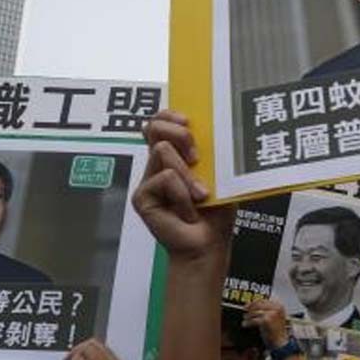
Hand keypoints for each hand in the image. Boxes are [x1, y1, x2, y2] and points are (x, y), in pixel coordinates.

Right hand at [133, 110, 235, 260]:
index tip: (188, 123)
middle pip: (154, 127)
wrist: (208, 244)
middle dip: (179, 135)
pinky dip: (183, 194)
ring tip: (199, 197)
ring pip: (163, 151)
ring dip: (188, 175)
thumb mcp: (218, 173)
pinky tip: (187, 212)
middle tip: (197, 158)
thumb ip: (208, 150)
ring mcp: (148, 180)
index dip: (169, 116)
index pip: (160, 122)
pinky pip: (165, 178)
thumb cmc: (215, 212)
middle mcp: (157, 165)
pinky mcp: (142, 196)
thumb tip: (204, 126)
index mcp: (174, 156)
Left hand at [242, 298, 288, 348]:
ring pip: (254, 312)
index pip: (263, 300)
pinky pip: (253, 320)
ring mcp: (271, 314)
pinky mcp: (266, 321)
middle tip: (244, 311)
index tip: (247, 305)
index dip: (253, 303)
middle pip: (258, 305)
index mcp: (279, 306)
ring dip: (247, 316)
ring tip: (245, 319)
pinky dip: (247, 322)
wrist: (281, 343)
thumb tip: (253, 305)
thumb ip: (267, 310)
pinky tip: (245, 324)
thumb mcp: (275, 317)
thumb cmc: (277, 332)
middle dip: (249, 308)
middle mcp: (276, 308)